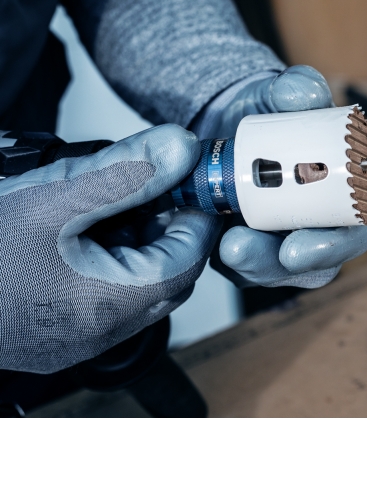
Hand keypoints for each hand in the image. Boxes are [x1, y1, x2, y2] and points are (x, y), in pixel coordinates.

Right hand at [0, 124, 220, 373]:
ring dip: (138, 243)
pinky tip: (82, 237)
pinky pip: (110, 297)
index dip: (193, 212)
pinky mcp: (65, 335)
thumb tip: (183, 147)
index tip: (183, 178)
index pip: (191, 254)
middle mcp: (110, 328)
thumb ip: (126, 172)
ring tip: (105, 209)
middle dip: (165, 225)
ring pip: (142, 284)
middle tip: (144, 188)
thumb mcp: (54, 197)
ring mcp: (86, 337)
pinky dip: (112, 264)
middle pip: (170, 270)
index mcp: (117, 299)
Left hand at [214, 65, 366, 287]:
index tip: (295, 248)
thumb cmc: (271, 113)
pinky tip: (211, 243)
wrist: (232, 125)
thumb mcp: (281, 93)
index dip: (332, 246)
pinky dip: (229, 262)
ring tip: (220, 244)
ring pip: (276, 271)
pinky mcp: (257, 247)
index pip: (355, 230)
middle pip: (314, 264)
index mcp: (347, 190)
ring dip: (248, 265)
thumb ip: (296, 87)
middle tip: (238, 250)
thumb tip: (304, 95)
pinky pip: (246, 269)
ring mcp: (289, 238)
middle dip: (274, 265)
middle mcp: (322, 222)